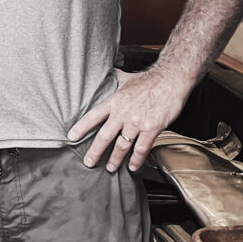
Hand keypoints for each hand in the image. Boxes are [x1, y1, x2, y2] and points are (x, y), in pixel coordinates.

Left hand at [68, 68, 189, 172]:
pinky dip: (136, 159)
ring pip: (122, 145)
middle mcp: (123, 113)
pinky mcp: (151, 128)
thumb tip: (107, 74)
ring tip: (111, 168)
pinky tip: (133, 166)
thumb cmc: (150, 79)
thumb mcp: (127, 78)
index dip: (81, 127)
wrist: (171, 80)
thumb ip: (115, 80)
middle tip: (89, 162)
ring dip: (115, 159)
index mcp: (115, 101)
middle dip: (95, 151)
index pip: (93, 116)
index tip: (71, 137)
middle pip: (105, 136)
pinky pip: (142, 148)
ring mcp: (137, 122)